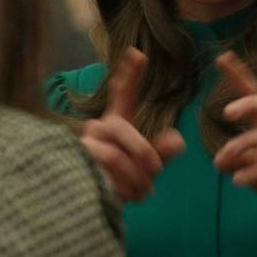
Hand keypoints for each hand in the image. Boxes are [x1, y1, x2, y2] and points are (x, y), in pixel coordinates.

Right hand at [80, 48, 184, 201]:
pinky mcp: (77, 162)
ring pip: (113, 154)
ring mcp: (85, 144)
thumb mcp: (146, 165)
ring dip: (134, 177)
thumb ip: (161, 151)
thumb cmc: (122, 180)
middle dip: (144, 153)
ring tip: (141, 192)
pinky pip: (103, 171)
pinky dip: (122, 187)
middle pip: (121, 128)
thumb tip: (178, 140)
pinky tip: (127, 196)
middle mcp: (97, 127)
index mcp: (116, 122)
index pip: (123, 94)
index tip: (138, 53)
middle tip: (156, 171)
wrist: (92, 203)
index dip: (131, 74)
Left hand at [212, 51, 256, 237]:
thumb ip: (235, 161)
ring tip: (225, 155)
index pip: (256, 94)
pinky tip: (238, 180)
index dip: (240, 75)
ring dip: (250, 141)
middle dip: (253, 103)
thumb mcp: (252, 168)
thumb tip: (217, 161)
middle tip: (226, 112)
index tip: (222, 57)